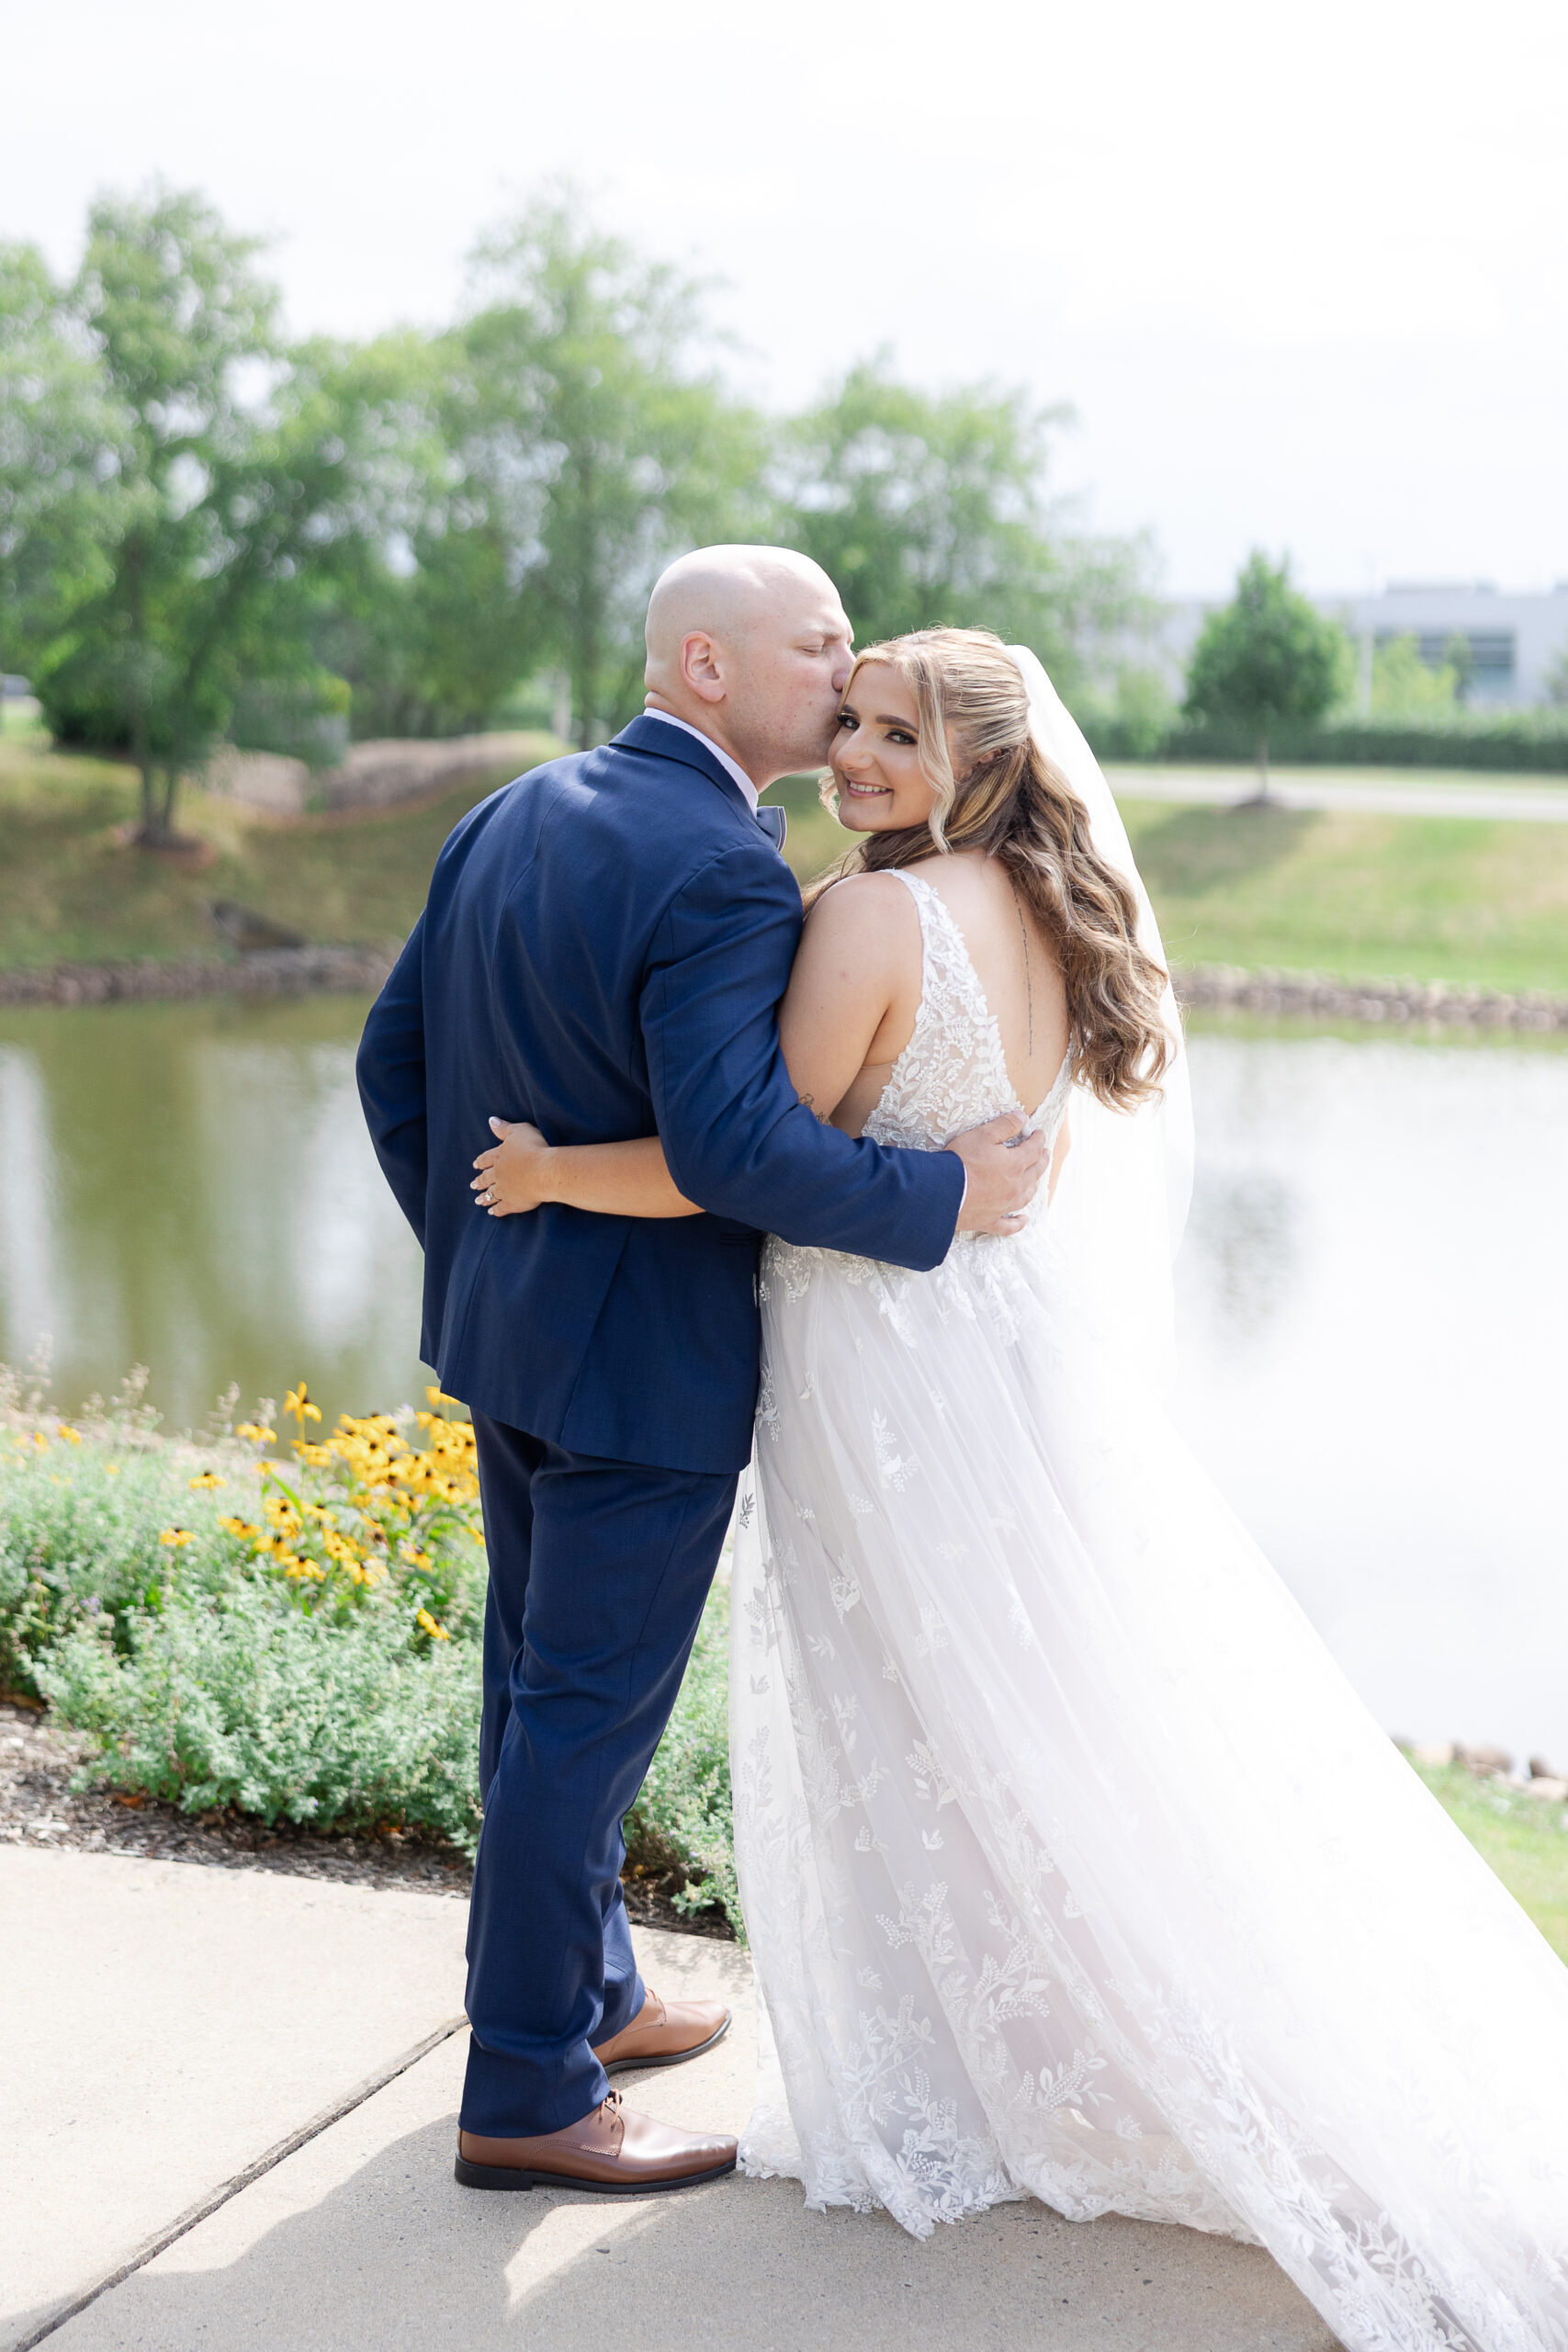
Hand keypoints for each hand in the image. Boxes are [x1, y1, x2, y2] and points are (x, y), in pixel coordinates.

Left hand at [471, 1118, 551, 1215]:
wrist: (544, 1170)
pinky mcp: (513, 1203)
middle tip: (473, 1185)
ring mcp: (505, 1189)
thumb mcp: (519, 1131)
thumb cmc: (534, 1147)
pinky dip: (496, 1210)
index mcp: (499, 1156)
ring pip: (491, 1194)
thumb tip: (491, 1120)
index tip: (475, 1165)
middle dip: (479, 1181)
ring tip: (478, 1201)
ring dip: (484, 1197)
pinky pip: (501, 1208)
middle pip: (486, 1178)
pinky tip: (492, 1212)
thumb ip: (504, 1128)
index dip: (481, 1162)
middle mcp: (499, 1173)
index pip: (486, 1159)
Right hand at [950, 1112, 1045, 1236]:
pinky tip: (1023, 1219)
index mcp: (1015, 1164)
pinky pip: (1009, 1225)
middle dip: (1042, 1160)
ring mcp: (1004, 1206)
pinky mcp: (990, 1220)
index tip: (1039, 1133)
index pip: (1034, 1149)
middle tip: (1045, 1154)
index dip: (1038, 1139)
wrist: (942, 1192)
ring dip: (1033, 1186)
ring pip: (1026, 1196)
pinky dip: (1018, 1222)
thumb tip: (1023, 1118)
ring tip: (1035, 1179)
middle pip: (1035, 1173)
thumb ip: (1005, 1125)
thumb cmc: (961, 1161)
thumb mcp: (983, 1135)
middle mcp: (1015, 1187)